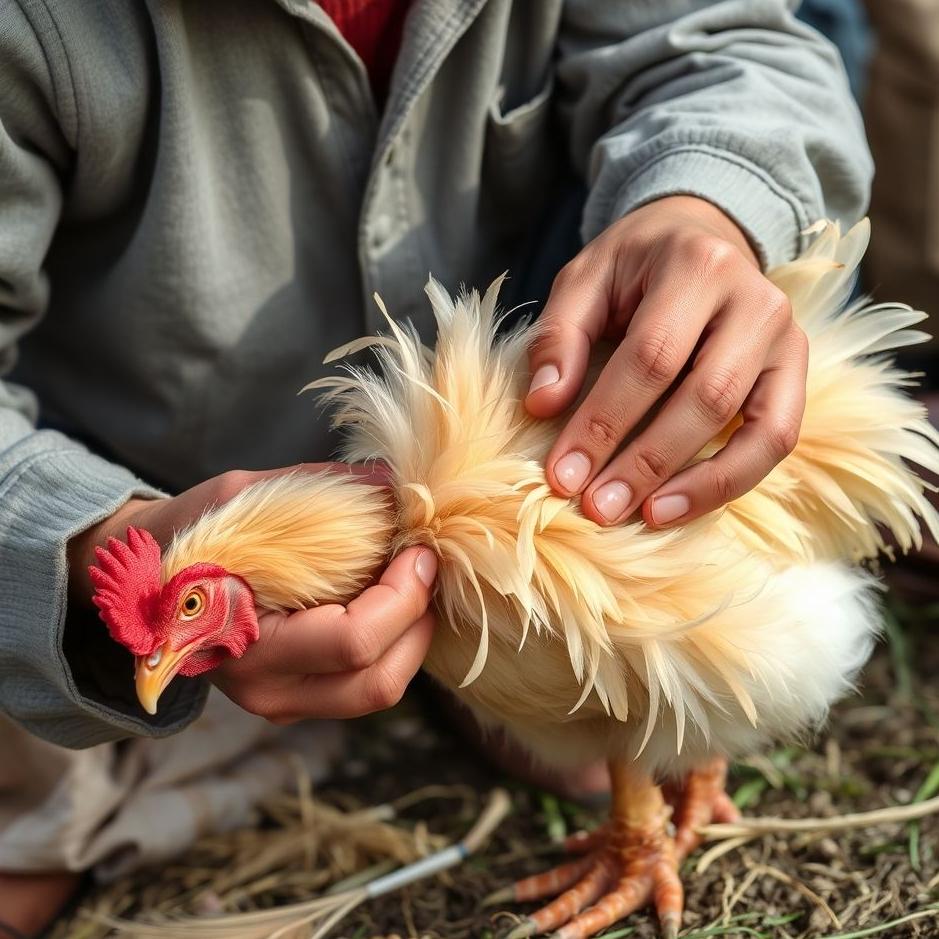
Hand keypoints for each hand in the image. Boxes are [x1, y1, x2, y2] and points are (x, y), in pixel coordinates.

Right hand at [67, 461, 435, 722]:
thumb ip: (319, 490)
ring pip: (380, 690)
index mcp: (244, 644)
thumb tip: (396, 483)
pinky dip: (394, 644)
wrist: (143, 582)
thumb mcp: (241, 496)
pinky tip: (392, 600)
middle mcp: (267, 690)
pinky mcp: (300, 697)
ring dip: (412, 635)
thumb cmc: (187, 534)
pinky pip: (365, 683)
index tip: (420, 548)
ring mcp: (284, 702)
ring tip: (414, 581)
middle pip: (379, 683)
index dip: (403, 594)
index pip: (352, 642)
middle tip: (426, 566)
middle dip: (419, 620)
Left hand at [526, 196, 807, 527]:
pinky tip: (676, 506)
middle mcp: (757, 301)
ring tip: (642, 516)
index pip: (651, 357)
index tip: (562, 473)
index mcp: (698, 265)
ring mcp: (788, 339)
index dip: (605, 421)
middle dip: (646, 461)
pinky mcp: (796, 373)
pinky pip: (777, 439)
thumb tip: (543, 405)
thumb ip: (559, 337)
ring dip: (698, 485)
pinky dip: (730, 482)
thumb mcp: (582, 281)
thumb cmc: (632, 266)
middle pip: (706, 397)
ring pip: (759, 429)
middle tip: (597, 506)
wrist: (697, 239)